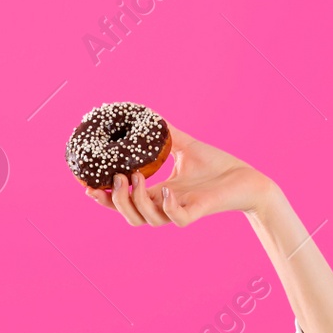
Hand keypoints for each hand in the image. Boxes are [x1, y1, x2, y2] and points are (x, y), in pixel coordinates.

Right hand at [84, 125, 274, 227]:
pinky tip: (166, 191)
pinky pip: (176, 219)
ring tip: (135, 179)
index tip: (86, 184)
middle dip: (114, 202)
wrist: (247, 178)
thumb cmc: (218, 165)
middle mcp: (165, 205)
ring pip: (147, 220)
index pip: (124, 201)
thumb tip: (148, 112)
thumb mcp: (186, 146)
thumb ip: (167, 133)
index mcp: (158, 193)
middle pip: (129, 216)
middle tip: (112, 180)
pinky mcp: (196, 214)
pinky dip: (167, 208)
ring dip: (136, 201)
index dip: (103, 198)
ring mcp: (180, 211)